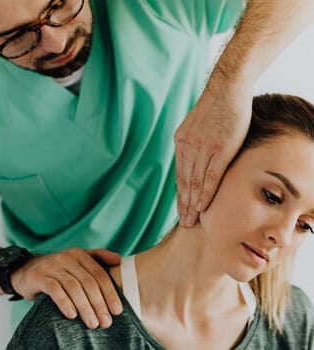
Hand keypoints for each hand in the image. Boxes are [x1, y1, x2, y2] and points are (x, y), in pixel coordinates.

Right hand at [11, 248, 121, 328]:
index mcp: (80, 254)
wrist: (26, 270)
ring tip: (92, 323)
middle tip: (106, 321)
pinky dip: (65, 303)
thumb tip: (119, 259)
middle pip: (88, 282)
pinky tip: (72, 315)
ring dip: (85, 307)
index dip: (110, 292)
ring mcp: (53, 266)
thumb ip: (98, 258)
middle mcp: (68, 257)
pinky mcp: (40, 276)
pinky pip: (55, 290)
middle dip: (99, 303)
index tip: (117, 310)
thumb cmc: (59, 269)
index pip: (99, 274)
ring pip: (74, 287)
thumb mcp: (78, 261)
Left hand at [174, 82, 251, 226]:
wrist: (227, 89)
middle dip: (183, 204)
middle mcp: (188, 147)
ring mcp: (203, 148)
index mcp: (181, 142)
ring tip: (191, 221)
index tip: (180, 209)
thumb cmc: (214, 108)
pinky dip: (206, 193)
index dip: (180, 194)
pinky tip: (203, 207)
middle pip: (184, 182)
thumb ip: (191, 144)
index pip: (179, 175)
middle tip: (184, 223)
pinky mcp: (220, 149)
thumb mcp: (194, 126)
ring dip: (192, 204)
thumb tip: (193, 160)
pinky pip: (211, 177)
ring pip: (195, 183)